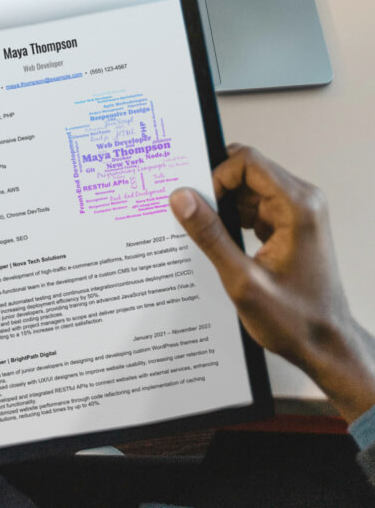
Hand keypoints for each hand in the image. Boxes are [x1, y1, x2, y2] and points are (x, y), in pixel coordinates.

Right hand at [170, 145, 374, 422]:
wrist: (324, 344)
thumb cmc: (295, 319)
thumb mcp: (242, 279)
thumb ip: (210, 235)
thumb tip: (183, 199)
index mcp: (298, 207)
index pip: (248, 163)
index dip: (215, 176)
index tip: (196, 203)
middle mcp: (302, 202)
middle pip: (247, 171)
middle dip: (215, 189)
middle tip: (193, 215)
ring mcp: (297, 212)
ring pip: (247, 188)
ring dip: (222, 205)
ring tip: (205, 233)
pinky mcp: (288, 224)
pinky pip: (253, 206)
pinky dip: (232, 217)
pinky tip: (219, 239)